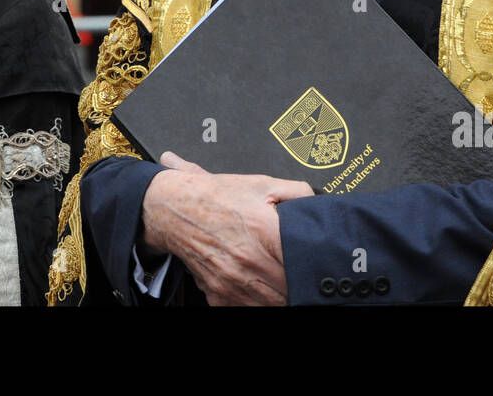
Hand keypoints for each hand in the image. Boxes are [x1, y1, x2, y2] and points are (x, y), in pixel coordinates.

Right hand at [139, 151, 312, 305]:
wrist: (174, 208)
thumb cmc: (217, 196)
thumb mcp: (262, 184)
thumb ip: (298, 192)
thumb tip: (318, 203)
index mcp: (266, 233)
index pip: (303, 264)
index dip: (314, 266)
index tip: (318, 265)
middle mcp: (250, 262)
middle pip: (290, 292)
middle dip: (299, 285)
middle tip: (303, 277)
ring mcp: (233, 282)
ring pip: (271, 305)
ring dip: (281, 298)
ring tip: (284, 285)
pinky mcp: (219, 294)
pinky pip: (246, 309)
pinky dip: (256, 303)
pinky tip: (260, 289)